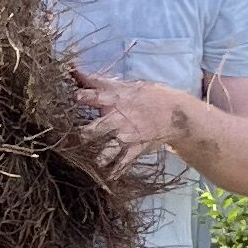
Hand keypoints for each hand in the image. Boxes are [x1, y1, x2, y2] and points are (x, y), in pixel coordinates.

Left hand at [70, 70, 196, 179]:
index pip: (94, 96)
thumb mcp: (125, 86)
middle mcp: (118, 117)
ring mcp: (127, 135)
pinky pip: (123, 163)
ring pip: (108, 149)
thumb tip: (73, 70)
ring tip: (95, 162)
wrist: (174, 114)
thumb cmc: (146, 96)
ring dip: (100, 157)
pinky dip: (115, 171)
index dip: (83, 97)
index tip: (75, 98)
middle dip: (87, 134)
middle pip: (97, 127)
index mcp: (115, 99)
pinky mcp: (135, 149)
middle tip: (79, 138)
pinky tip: (108, 177)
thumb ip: (98, 82)